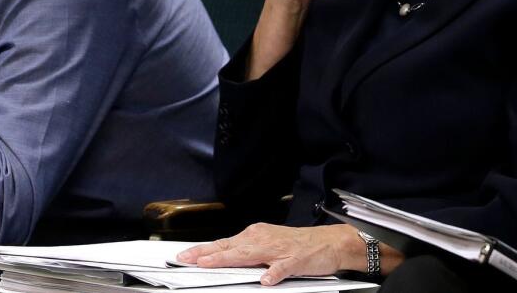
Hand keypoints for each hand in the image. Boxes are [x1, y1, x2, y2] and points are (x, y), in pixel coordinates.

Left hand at [176, 223, 402, 284]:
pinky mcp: (296, 260)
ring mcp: (280, 250)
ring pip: (251, 253)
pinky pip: (283, 268)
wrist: (332, 242)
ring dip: (230, 258)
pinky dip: (274, 273)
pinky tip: (266, 279)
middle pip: (232, 247)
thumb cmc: (302, 246)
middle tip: (187, 259)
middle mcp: (265, 239)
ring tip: (212, 263)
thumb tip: (223, 260)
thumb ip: (249, 254)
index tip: (185, 256)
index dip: (204, 250)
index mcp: (258, 236)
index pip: (226, 243)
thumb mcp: (271, 247)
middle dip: (208, 253)